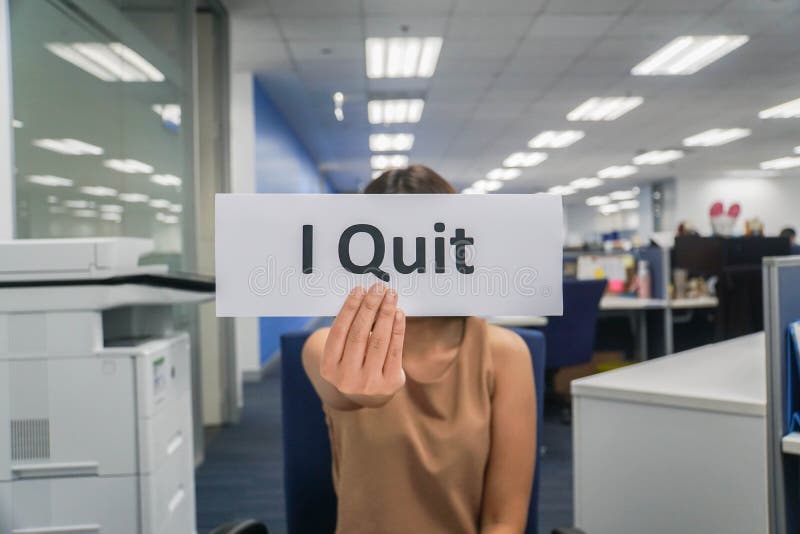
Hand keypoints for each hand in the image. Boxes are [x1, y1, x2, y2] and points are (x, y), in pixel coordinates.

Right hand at [320, 283, 405, 407]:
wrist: (370, 394)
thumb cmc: (355, 362)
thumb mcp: (344, 351)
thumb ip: (350, 329)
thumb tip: (366, 296)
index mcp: (328, 368)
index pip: (338, 332)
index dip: (349, 309)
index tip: (359, 289)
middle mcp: (346, 378)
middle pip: (358, 334)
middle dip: (369, 307)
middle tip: (378, 288)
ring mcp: (368, 383)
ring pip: (378, 341)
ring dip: (385, 314)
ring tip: (391, 296)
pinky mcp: (389, 383)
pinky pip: (395, 350)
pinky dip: (398, 329)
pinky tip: (399, 313)